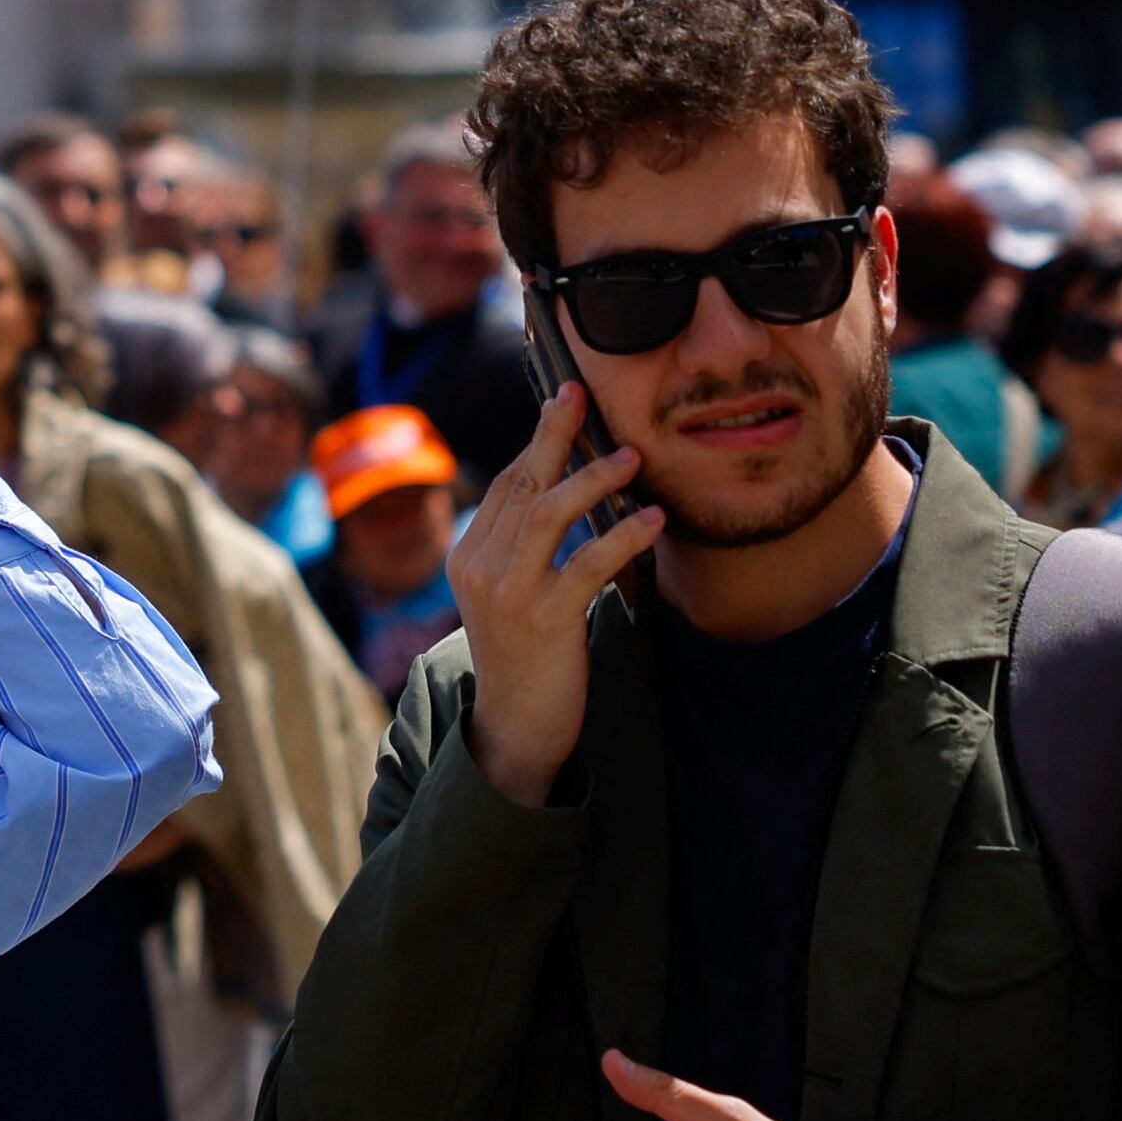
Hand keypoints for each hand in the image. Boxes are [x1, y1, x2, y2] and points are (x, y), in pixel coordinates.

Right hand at [454, 380, 659, 808]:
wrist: (516, 726)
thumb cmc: (527, 655)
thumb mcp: (512, 593)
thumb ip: (526, 547)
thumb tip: (566, 489)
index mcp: (469, 555)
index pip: (508, 482)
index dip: (539, 437)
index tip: (565, 399)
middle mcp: (481, 567)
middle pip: (523, 484)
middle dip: (556, 434)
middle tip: (582, 394)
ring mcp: (509, 593)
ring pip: (548, 513)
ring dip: (593, 479)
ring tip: (632, 458)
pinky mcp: (544, 620)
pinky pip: (587, 563)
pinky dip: (623, 537)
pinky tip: (652, 522)